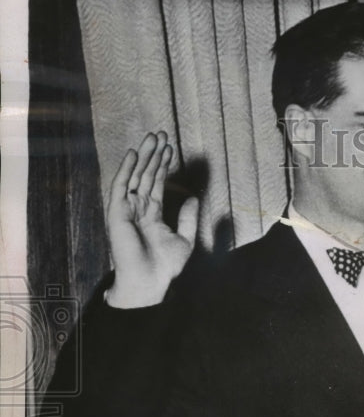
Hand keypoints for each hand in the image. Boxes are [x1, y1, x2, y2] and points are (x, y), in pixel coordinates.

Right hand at [104, 131, 198, 307]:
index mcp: (152, 214)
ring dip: (144, 156)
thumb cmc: (164, 266)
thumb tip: (193, 196)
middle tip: (161, 133)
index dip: (163, 165)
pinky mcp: (117, 213)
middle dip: (154, 154)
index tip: (170, 148)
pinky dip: (127, 169)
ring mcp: (126, 210)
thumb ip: (188, 217)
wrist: (150, 282)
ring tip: (153, 137)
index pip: (157, 183)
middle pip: (146, 175)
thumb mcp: (184, 238)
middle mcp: (137, 209)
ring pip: (135, 176)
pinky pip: (120, 187)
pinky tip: (135, 154)